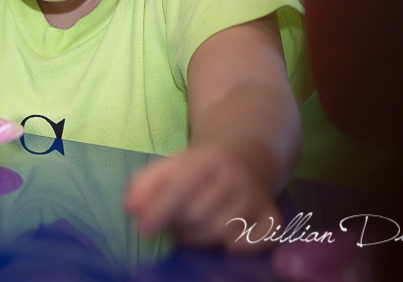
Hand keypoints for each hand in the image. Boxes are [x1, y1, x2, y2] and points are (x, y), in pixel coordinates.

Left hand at [124, 143, 281, 251]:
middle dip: (180, 226)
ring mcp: (257, 195)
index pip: (182, 187)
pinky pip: (260, 239)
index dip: (160, 210)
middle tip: (174, 225)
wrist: (246, 156)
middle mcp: (236, 175)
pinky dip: (243, 246)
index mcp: (207, 159)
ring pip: (223, 231)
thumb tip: (130, 208)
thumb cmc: (198, 169)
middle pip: (200, 214)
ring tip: (193, 229)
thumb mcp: (170, 166)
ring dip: (201, 238)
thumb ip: (144, 184)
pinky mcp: (272, 215)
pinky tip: (227, 243)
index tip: (143, 229)